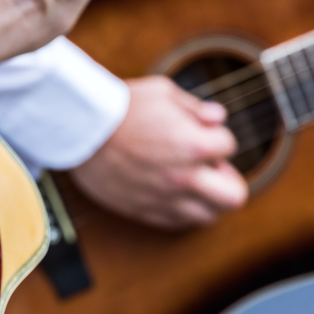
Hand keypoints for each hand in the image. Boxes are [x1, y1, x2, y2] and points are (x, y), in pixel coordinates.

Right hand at [69, 76, 248, 229]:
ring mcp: (165, 198)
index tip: (199, 131)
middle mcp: (184, 177)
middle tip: (212, 167)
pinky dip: (182, 210)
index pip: (229, 146)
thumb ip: (196, 107)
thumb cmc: (119, 105)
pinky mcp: (144, 211)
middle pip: (234, 196)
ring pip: (209, 215)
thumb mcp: (163, 91)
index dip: (215, 136)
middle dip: (228, 178)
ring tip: (193, 182)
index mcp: (194, 145)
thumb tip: (217, 118)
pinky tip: (173, 193)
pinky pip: (178, 223)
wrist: (79, 128)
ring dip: (207, 198)